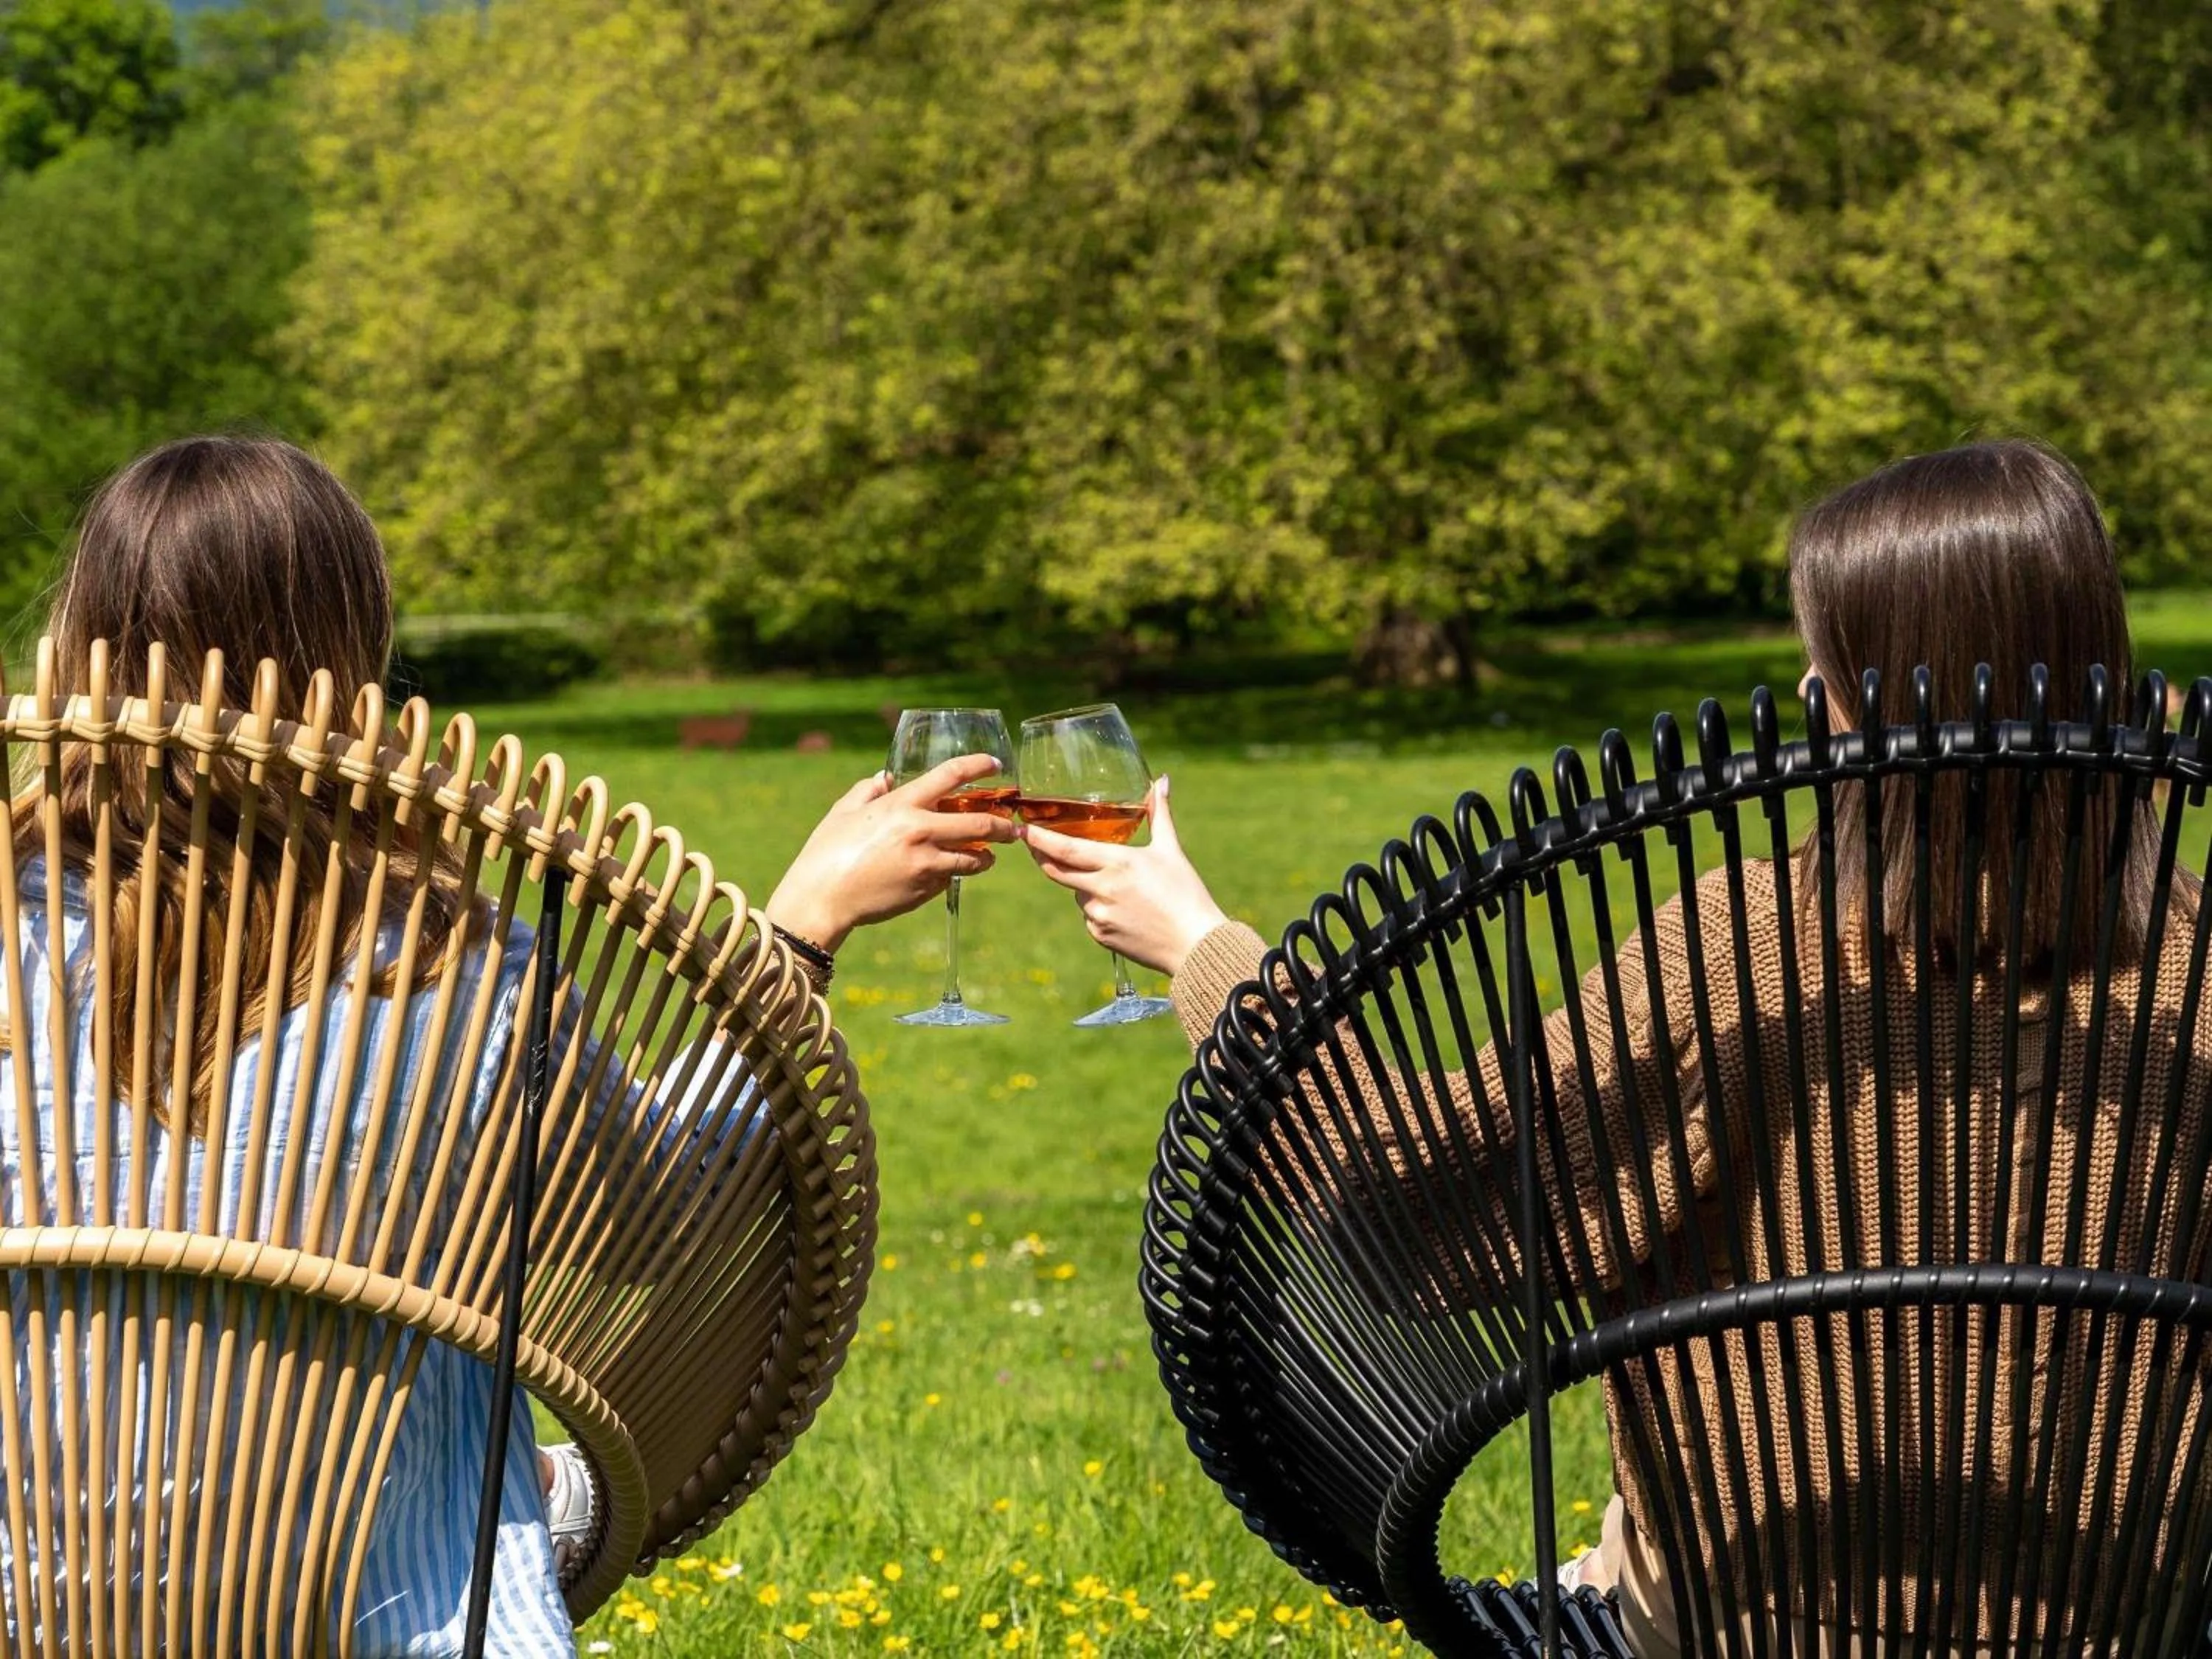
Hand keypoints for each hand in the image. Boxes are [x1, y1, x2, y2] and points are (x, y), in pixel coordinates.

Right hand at [766, 754, 1018, 953]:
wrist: (822, 899)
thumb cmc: (826, 852)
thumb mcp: (843, 812)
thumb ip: (867, 790)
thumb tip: (884, 778)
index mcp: (901, 804)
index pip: (951, 775)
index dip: (979, 765)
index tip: (996, 764)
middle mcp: (920, 830)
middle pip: (980, 823)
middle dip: (1003, 825)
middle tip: (1010, 827)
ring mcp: (927, 862)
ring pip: (975, 857)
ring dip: (988, 855)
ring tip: (990, 855)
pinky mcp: (926, 888)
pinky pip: (952, 877)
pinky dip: (957, 873)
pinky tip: (954, 872)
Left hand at [1022, 774, 1227, 976]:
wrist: (1196, 945)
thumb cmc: (1186, 894)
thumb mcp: (1171, 850)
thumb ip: (1160, 814)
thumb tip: (1162, 781)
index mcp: (1117, 863)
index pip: (1065, 849)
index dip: (1039, 838)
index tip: (1023, 828)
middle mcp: (1101, 889)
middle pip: (1056, 871)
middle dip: (1042, 856)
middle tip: (1034, 843)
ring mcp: (1098, 916)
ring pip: (1077, 893)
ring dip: (1084, 884)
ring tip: (1120, 886)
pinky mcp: (1100, 936)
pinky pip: (1089, 916)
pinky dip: (1097, 907)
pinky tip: (1125, 908)